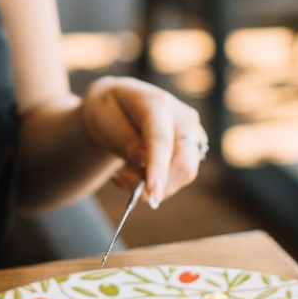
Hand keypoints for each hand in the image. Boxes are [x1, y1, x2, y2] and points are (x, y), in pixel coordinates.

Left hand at [81, 76, 207, 207]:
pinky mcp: (193, 149)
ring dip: (154, 185)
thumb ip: (124, 139)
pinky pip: (180, 176)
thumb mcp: (103, 119)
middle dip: (157, 186)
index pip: (161, 140)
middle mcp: (183, 117)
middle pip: (184, 163)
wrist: (119, 105)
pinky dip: (158, 183)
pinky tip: (136, 172)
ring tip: (124, 173)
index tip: (153, 194)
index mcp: (157, 104)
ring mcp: (193, 133)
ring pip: (184, 174)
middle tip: (122, 182)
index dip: (158, 168)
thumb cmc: (109, 111)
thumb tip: (142, 161)